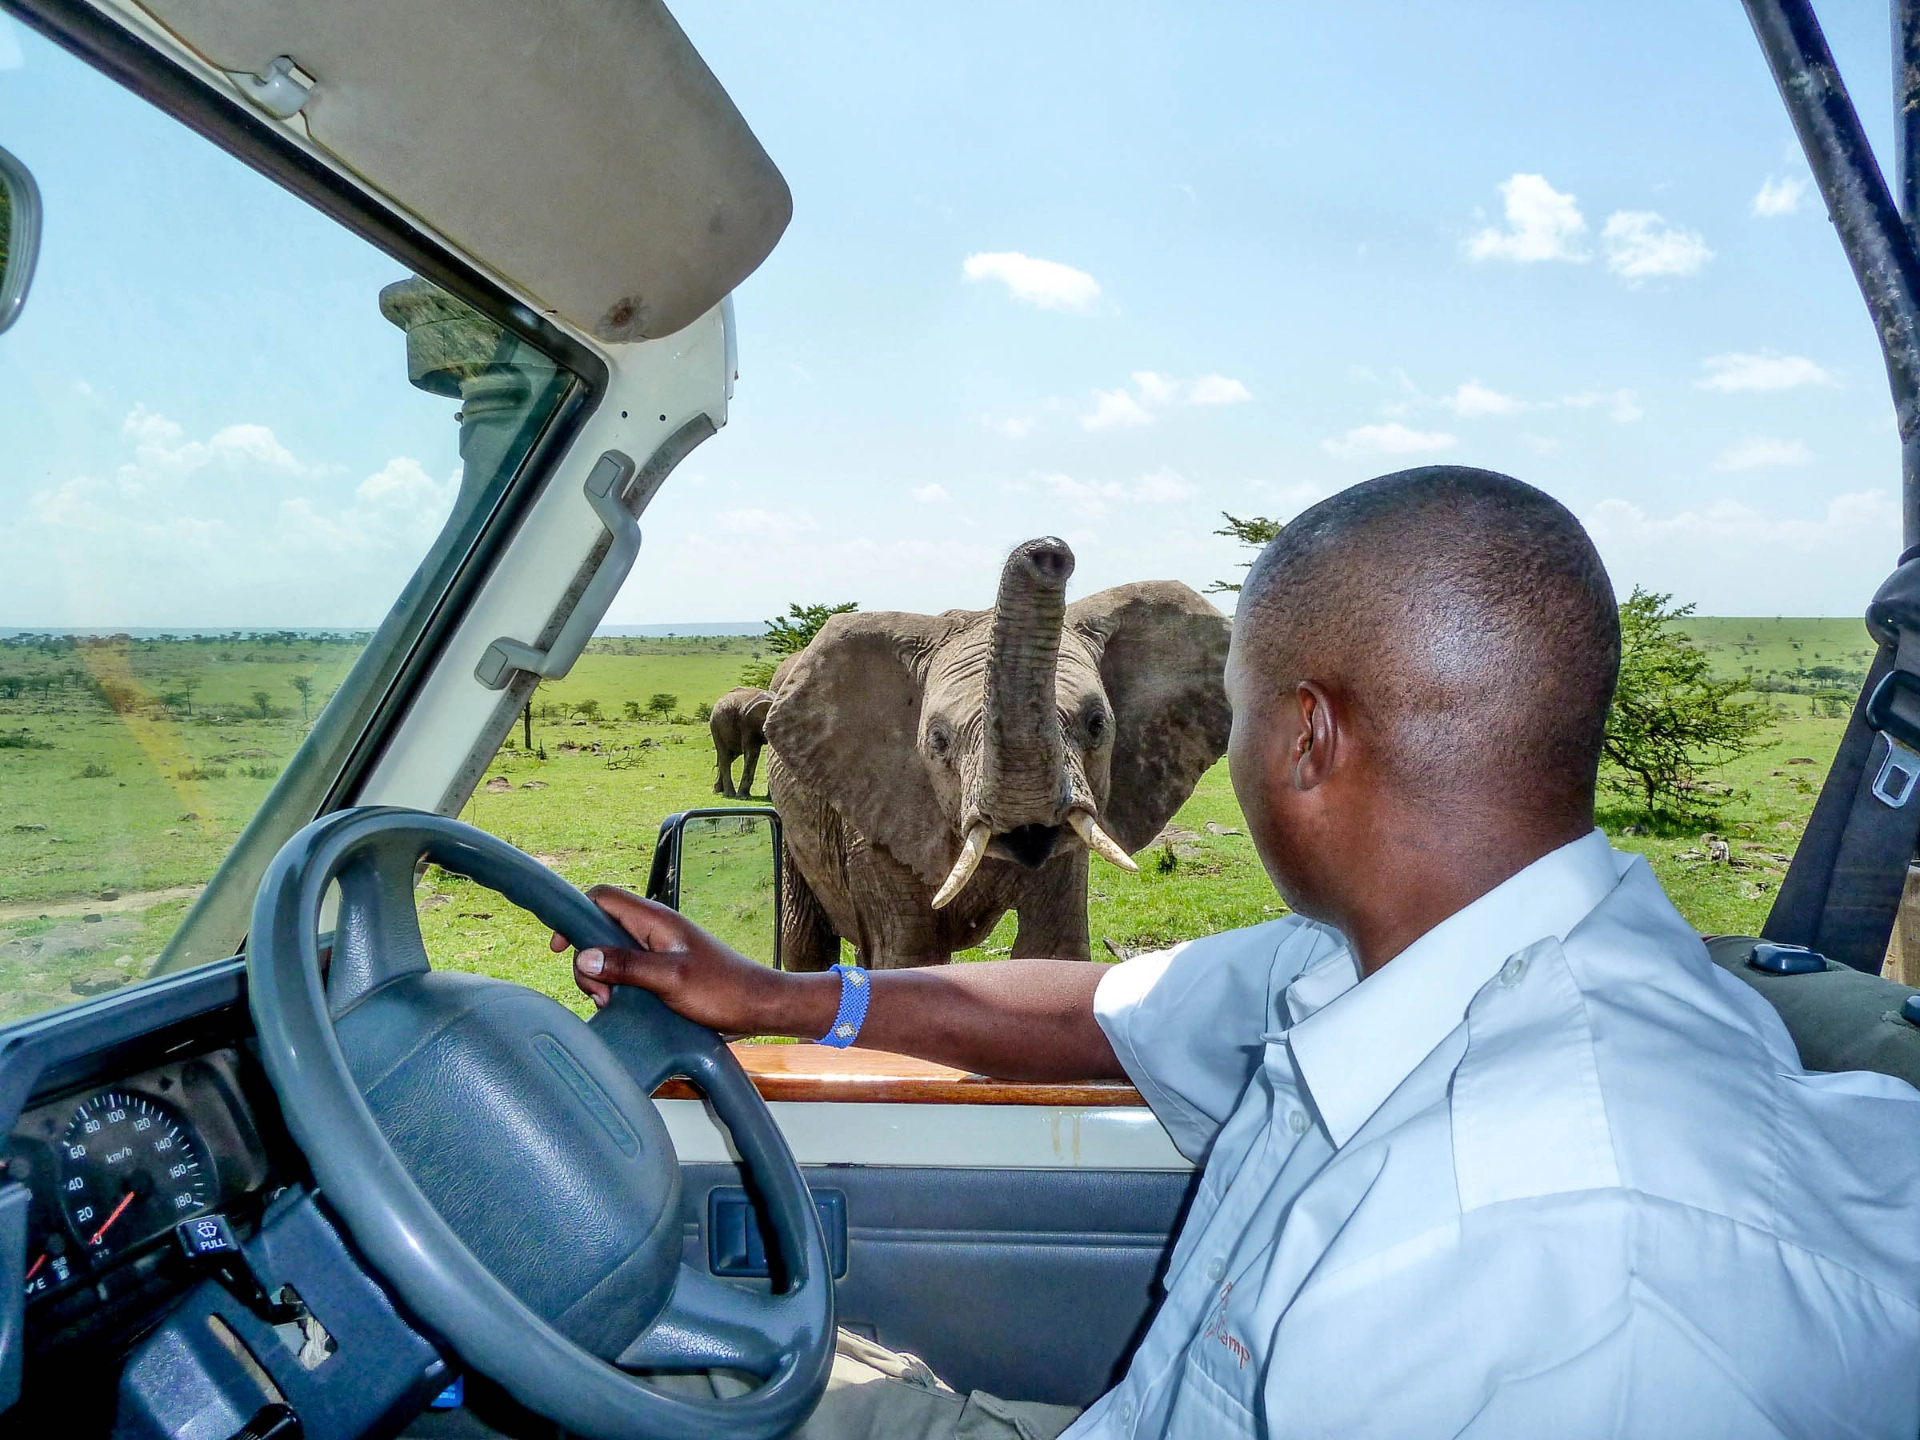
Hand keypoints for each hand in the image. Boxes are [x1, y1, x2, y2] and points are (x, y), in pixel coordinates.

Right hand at [548, 886, 818, 1034]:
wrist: (757, 1006)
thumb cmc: (721, 990)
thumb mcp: (670, 979)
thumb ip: (627, 966)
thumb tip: (583, 955)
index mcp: (654, 919)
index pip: (602, 896)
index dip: (574, 914)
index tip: (560, 947)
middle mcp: (653, 929)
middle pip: (599, 928)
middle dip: (587, 958)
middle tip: (600, 994)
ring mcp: (657, 949)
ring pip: (610, 952)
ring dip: (601, 976)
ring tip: (611, 1003)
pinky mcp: (662, 969)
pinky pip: (626, 969)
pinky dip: (616, 985)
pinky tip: (621, 1006)